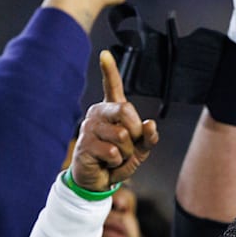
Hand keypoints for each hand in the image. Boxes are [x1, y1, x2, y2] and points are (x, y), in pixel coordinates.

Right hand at [70, 51, 158, 191]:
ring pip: (122, 135)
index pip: (112, 86)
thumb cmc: (118, 160)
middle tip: (127, 147)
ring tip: (115, 158)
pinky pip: (113, 152)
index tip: (104, 54)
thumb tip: (151, 125)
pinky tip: (106, 164)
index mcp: (112, 110)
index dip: (109, 70)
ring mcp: (89, 127)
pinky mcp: (84, 144)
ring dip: (126, 153)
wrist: (100, 182)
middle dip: (135, 133)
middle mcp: (98, 113)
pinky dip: (116, 163)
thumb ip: (148, 137)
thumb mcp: (139, 150)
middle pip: (126, 110)